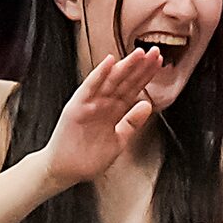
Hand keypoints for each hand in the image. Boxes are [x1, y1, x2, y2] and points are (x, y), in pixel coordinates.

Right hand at [39, 47, 162, 189]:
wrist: (64, 171)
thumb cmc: (88, 158)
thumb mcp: (119, 140)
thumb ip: (132, 122)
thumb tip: (148, 105)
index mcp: (112, 111)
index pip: (132, 89)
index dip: (145, 75)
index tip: (158, 62)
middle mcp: (102, 104)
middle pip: (124, 81)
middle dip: (139, 67)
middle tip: (154, 51)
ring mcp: (90, 104)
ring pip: (110, 81)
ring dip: (124, 66)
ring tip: (138, 53)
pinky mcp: (76, 108)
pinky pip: (89, 88)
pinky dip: (99, 74)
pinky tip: (109, 62)